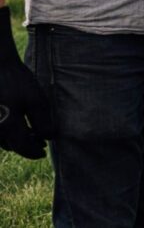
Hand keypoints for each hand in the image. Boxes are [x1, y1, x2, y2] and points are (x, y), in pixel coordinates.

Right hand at [0, 7, 53, 158]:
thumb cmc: (17, 81)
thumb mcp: (36, 100)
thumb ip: (42, 122)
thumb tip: (49, 138)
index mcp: (7, 127)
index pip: (23, 147)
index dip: (34, 152)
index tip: (44, 152)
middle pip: (12, 145)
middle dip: (26, 145)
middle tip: (40, 142)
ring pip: (3, 138)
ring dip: (16, 140)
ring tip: (31, 134)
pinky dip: (8, 131)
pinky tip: (18, 125)